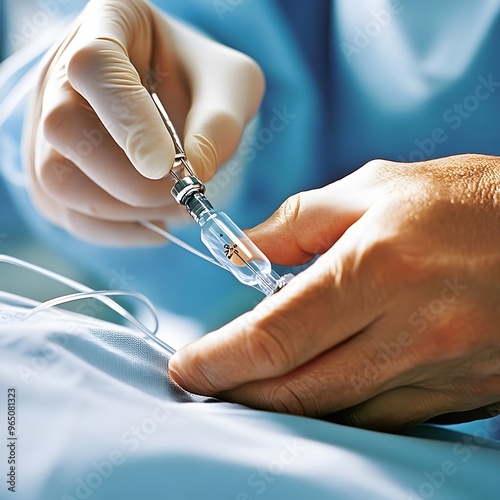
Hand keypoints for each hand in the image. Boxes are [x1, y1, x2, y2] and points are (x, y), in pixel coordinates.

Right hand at [24, 0, 263, 244]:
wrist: (178, 88)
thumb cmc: (203, 79)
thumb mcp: (232, 86)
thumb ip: (219, 125)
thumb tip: (192, 176)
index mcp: (110, 25)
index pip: (95, 67)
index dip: (128, 121)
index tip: (165, 166)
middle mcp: (63, 72)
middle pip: (65, 130)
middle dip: (130, 180)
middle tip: (178, 194)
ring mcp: (47, 121)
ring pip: (58, 179)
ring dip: (122, 210)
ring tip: (169, 206)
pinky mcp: (53, 166)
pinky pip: (66, 212)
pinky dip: (113, 230)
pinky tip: (152, 223)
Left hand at [169, 154, 499, 430]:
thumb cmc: (467, 200)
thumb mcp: (376, 188)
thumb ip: (300, 221)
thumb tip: (245, 252)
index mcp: (376, 267)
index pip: (274, 335)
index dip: (218, 359)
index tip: (187, 367)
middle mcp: (408, 329)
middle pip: (296, 390)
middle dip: (238, 391)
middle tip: (206, 381)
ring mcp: (438, 370)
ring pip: (336, 414)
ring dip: (282, 406)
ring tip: (250, 385)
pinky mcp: (459, 392)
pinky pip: (381, 419)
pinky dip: (336, 410)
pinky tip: (315, 388)